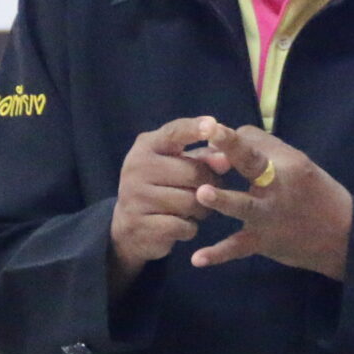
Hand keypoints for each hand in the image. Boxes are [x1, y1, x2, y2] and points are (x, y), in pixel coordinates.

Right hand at [110, 117, 229, 285]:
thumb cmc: (162, 188)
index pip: (174, 132)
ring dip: (201, 209)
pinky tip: (180, 226)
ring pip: (191, 202)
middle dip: (209, 185)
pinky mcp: (139, 225)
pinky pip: (183, 226)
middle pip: (193, 173)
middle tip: (208, 192)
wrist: (128, 227)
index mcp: (146, 146)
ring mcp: (135, 197)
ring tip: (193, 209)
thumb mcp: (178, 166)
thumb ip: (204, 158)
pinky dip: (189, 229)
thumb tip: (226, 159)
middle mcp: (137, 167)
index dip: (195, 129)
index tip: (213, 125)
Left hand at [190, 118, 352, 279]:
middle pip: (252, 163)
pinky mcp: (263, 241)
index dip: (231, 136)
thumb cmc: (315, 193)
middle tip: (210, 140)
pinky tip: (198, 259)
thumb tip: (227, 140)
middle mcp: (277, 185)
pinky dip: (219, 254)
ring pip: (244, 205)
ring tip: (202, 194)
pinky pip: (238, 247)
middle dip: (232, 150)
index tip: (211, 126)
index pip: (254, 142)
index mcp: (286, 163)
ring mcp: (269, 215)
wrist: (343, 236)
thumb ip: (265, 150)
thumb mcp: (298, 164)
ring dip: (224, 200)